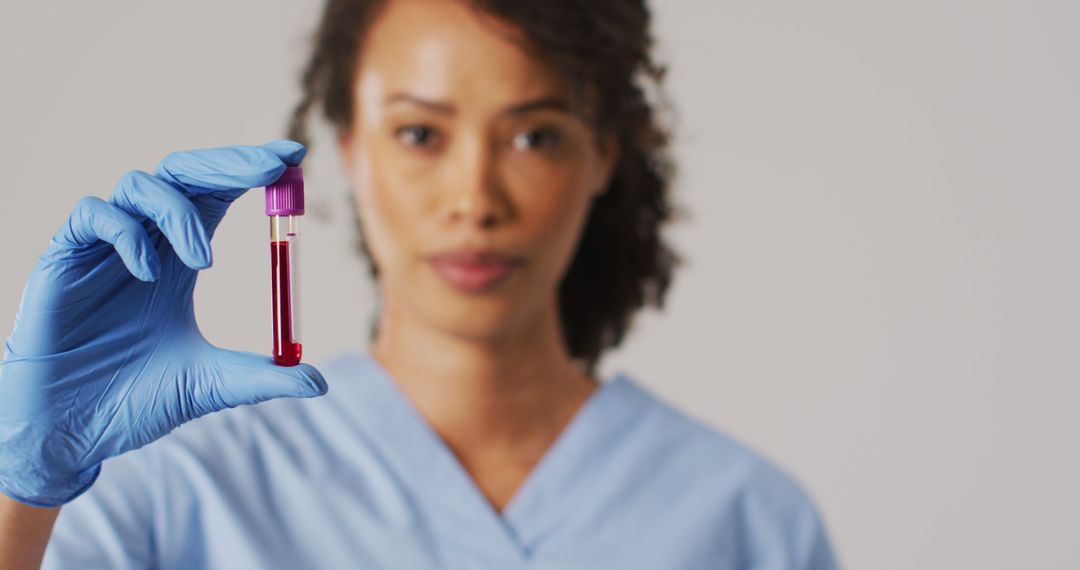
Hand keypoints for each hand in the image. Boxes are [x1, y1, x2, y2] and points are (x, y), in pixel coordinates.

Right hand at [0, 141, 326, 506]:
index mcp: (181, 259)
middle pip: (186, 173)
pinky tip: (148, 273)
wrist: (72, 433)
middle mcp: (145, 242)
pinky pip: (93, 214)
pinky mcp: (63, 258)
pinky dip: (126, 231)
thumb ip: (263, 377)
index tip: (293, 157)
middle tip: (270, 168)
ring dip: (182, 213)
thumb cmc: (135, 402)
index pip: (219, 194)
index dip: (252, 170)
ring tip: (204, 262)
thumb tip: (320, 383)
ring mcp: (103, 248)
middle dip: (230, 163)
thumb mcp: (211, 386)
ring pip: (141, 183)